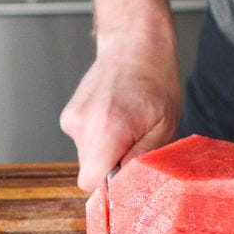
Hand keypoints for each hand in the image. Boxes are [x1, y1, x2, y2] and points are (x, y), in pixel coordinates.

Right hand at [60, 30, 180, 191]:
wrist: (133, 45)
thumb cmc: (155, 81)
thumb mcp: (165, 126)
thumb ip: (144, 160)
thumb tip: (127, 186)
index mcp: (108, 130)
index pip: (91, 183)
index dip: (110, 187)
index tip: (127, 179)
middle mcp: (83, 126)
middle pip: (90, 173)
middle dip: (112, 168)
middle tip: (134, 145)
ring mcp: (72, 120)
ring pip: (87, 159)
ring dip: (106, 153)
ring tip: (126, 127)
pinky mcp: (69, 117)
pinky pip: (84, 143)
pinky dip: (98, 139)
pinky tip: (114, 119)